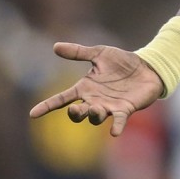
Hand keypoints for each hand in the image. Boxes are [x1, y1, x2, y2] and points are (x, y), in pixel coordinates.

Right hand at [29, 43, 164, 136]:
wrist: (147, 66)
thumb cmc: (122, 62)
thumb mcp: (99, 53)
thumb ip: (78, 52)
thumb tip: (55, 46)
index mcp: (85, 88)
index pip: (62, 99)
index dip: (47, 106)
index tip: (33, 114)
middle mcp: (94, 100)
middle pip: (78, 113)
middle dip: (75, 114)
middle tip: (75, 109)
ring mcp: (109, 107)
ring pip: (96, 118)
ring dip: (94, 115)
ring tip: (96, 109)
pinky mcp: (125, 109)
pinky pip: (118, 120)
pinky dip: (116, 126)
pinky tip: (114, 132)